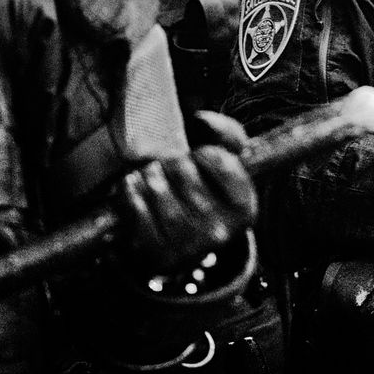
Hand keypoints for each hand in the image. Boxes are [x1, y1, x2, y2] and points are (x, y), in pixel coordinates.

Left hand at [117, 111, 257, 276]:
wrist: (186, 246)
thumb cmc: (204, 193)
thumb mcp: (225, 166)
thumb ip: (227, 133)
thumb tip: (203, 119)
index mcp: (244, 208)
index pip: (220, 160)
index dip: (203, 151)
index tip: (197, 157)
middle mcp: (221, 231)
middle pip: (184, 172)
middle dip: (171, 161)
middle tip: (167, 164)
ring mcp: (189, 247)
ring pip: (160, 191)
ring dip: (148, 174)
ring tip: (149, 172)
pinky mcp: (159, 255)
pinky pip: (138, 211)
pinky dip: (129, 192)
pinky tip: (131, 184)